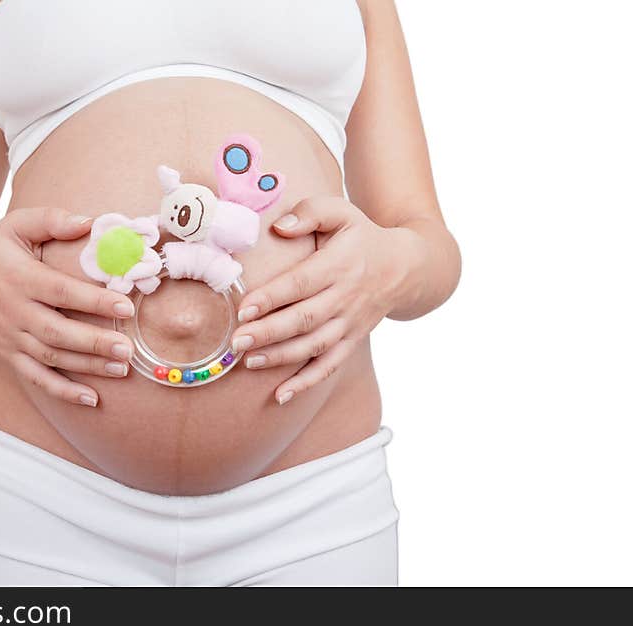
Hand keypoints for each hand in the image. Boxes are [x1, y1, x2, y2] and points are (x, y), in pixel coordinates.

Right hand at [0, 207, 136, 406]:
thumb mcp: (16, 225)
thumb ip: (52, 221)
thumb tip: (90, 222)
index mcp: (19, 278)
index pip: (60, 292)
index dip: (93, 301)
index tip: (125, 306)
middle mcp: (14, 311)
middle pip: (57, 332)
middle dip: (95, 343)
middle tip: (128, 348)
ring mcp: (10, 337)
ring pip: (51, 357)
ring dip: (87, 366)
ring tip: (121, 368)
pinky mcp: (8, 354)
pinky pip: (35, 378)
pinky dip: (62, 391)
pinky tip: (91, 399)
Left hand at [231, 197, 414, 404]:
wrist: (406, 267)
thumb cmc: (361, 236)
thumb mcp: (341, 212)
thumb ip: (310, 212)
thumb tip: (279, 226)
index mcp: (338, 265)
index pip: (301, 284)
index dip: (272, 297)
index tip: (244, 308)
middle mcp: (345, 298)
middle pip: (304, 319)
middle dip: (269, 333)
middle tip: (238, 342)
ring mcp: (350, 323)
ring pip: (314, 346)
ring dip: (282, 358)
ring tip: (250, 362)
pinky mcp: (352, 340)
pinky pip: (330, 366)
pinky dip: (306, 383)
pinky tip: (281, 396)